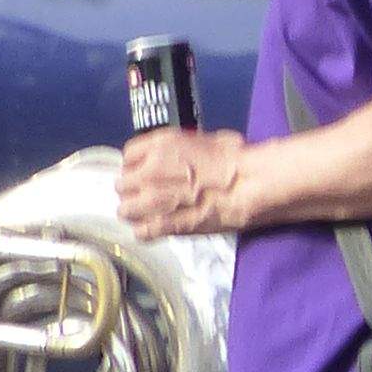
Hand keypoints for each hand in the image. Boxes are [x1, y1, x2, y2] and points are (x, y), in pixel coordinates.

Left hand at [117, 128, 248, 238]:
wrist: (249, 185)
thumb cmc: (236, 158)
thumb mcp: (207, 139)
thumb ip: (181, 148)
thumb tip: (179, 156)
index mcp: (160, 146)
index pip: (128, 156)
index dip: (137, 164)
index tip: (145, 169)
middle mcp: (148, 172)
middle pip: (122, 185)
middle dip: (134, 189)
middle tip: (150, 192)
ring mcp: (152, 201)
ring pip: (125, 210)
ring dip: (136, 211)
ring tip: (151, 212)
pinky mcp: (162, 225)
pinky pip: (140, 232)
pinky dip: (147, 231)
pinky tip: (158, 227)